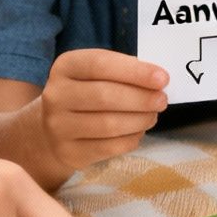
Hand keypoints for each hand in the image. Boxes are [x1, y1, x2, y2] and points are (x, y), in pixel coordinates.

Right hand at [37, 49, 167, 177]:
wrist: (54, 128)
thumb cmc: (86, 93)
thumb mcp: (95, 74)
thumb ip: (121, 72)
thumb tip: (156, 80)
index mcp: (65, 67)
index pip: (100, 64)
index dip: (135, 71)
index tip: (163, 78)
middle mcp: (55, 95)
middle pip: (105, 96)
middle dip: (141, 98)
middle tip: (162, 100)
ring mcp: (58, 126)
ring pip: (108, 124)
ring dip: (139, 120)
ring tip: (152, 115)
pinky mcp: (69, 152)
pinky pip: (109, 147)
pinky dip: (131, 139)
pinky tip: (139, 131)